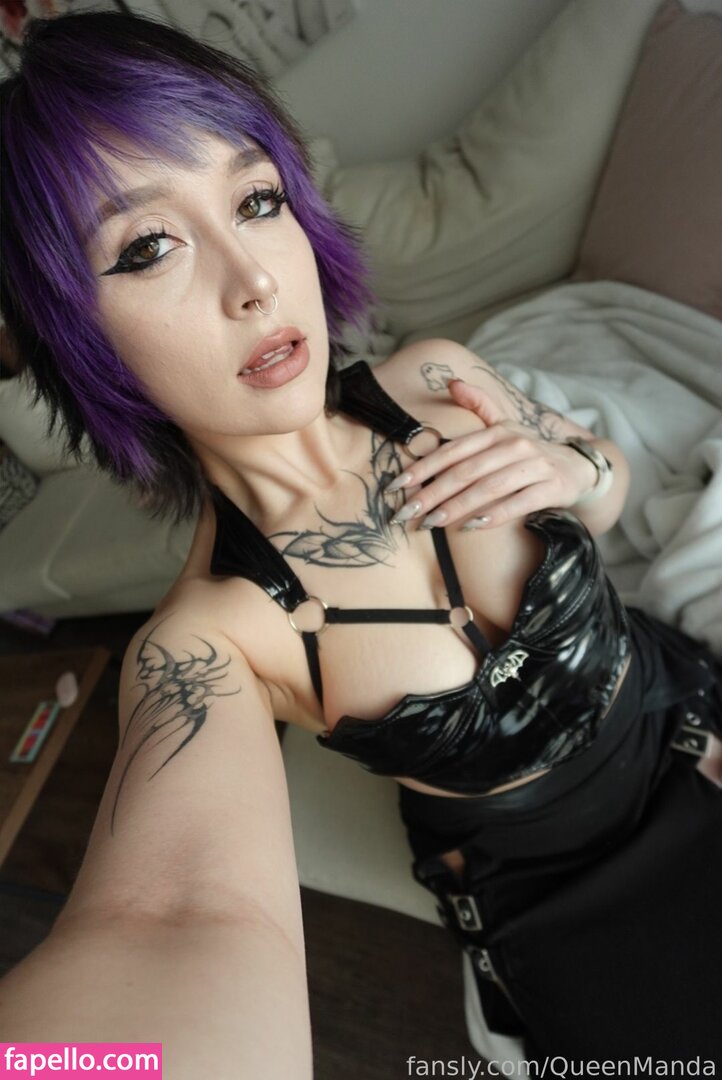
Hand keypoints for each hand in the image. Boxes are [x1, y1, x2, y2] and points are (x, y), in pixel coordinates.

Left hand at [389, 379, 597, 529]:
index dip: (424, 467)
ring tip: (431, 522)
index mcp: (497, 432)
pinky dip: (495, 514)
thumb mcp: (506, 425)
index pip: (453, 450)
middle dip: (432, 493)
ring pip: (489, 487)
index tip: (397, 485)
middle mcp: (515, 445)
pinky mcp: (551, 487)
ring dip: (457, 506)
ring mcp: (534, 466)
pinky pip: (519, 503)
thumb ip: (479, 405)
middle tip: (406, 512)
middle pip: (466, 471)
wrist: (580, 467)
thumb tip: (451, 382)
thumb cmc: (530, 452)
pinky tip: (472, 526)